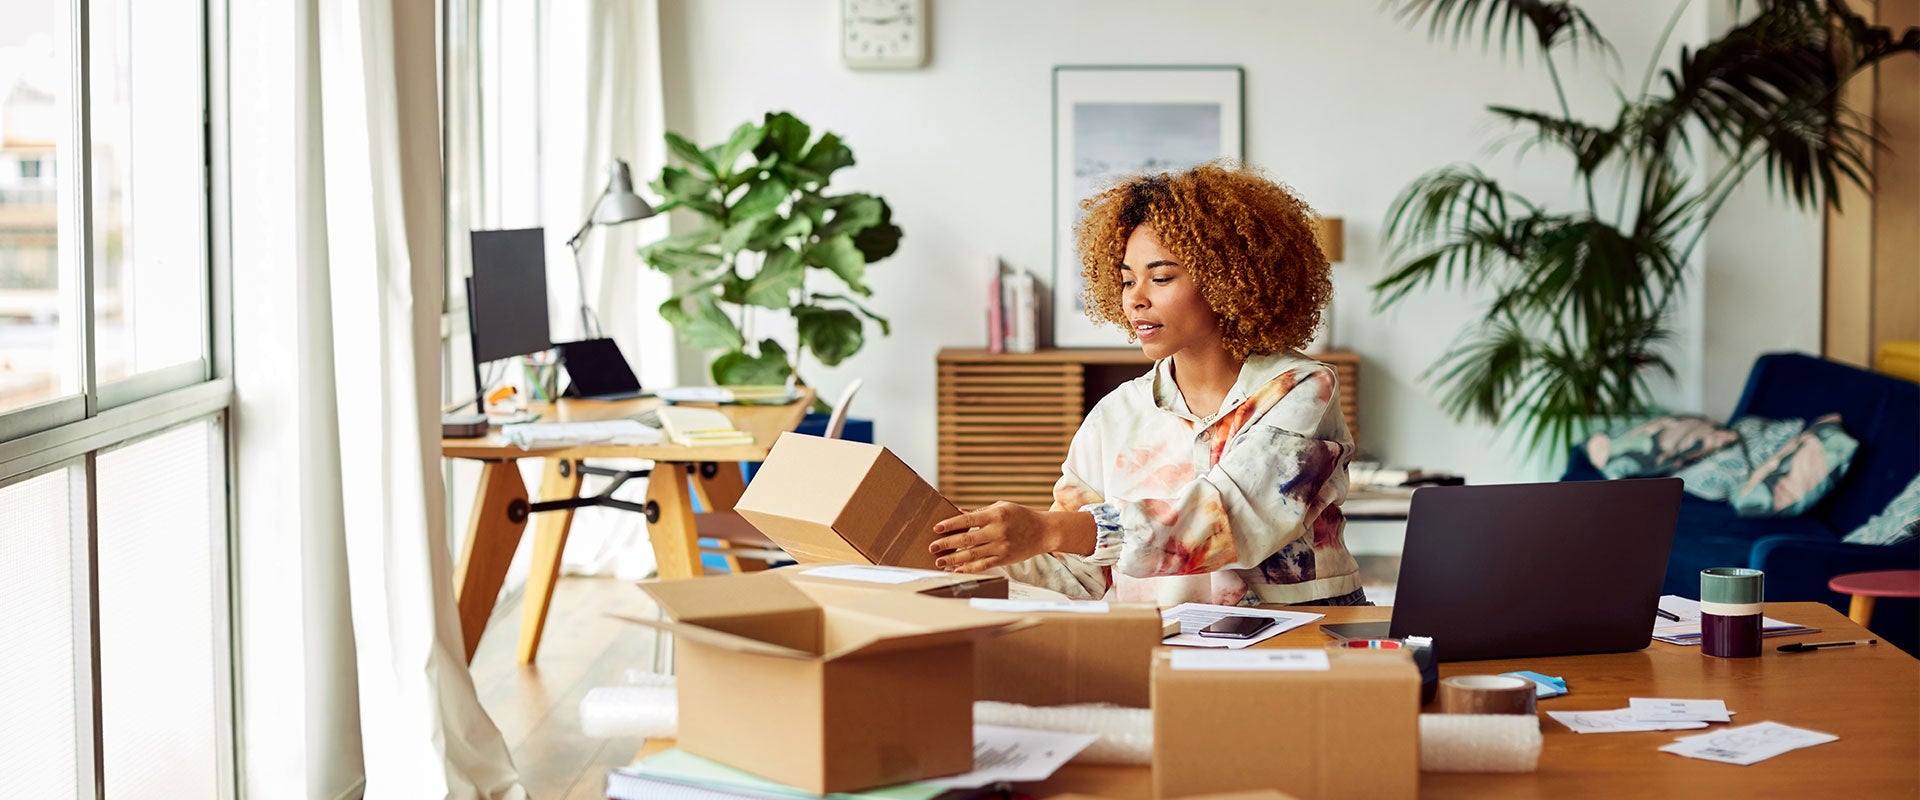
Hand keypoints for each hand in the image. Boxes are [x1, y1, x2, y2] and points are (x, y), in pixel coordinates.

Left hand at [929, 501, 1056, 573]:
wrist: (1043, 532)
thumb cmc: (1020, 516)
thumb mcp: (1001, 507)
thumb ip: (980, 511)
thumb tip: (957, 512)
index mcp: (995, 515)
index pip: (967, 519)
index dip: (950, 524)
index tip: (936, 528)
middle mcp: (997, 531)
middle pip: (967, 538)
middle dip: (947, 544)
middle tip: (932, 547)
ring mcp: (1001, 547)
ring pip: (972, 554)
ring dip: (954, 559)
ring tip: (939, 561)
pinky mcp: (1004, 559)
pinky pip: (983, 565)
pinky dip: (969, 569)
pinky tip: (957, 570)